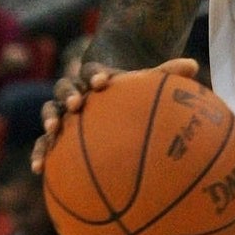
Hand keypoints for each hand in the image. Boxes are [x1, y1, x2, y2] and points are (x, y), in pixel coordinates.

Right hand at [31, 57, 198, 173]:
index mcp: (97, 75)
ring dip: (50, 118)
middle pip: (66, 87)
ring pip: (50, 110)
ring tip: (53, 130)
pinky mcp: (56, 133)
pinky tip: (39, 170)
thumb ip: (168, 73)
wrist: (107, 98)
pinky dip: (40, 152)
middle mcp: (77, 90)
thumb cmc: (132, 92)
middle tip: (77, 103)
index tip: (104, 82)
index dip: (97, 74)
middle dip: (70, 94)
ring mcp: (63, 111)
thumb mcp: (148, 82)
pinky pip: (44, 142)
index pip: (93, 70)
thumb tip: (195, 65)